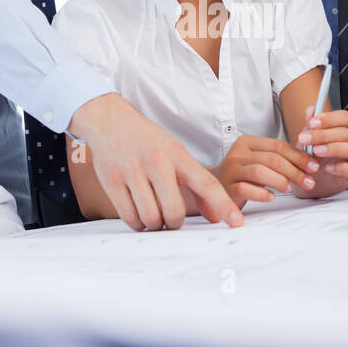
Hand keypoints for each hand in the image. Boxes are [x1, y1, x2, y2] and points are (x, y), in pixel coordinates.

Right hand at [70, 93, 241, 230]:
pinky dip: (137, 223)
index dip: (223, 205)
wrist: (110, 121)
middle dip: (175, 223)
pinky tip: (139, 216)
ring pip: (151, 217)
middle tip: (172, 220)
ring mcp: (132, 171)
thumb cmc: (148, 142)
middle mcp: (157, 162)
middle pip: (174, 211)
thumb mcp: (176, 154)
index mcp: (178, 154)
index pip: (207, 183)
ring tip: (154, 216)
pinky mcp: (112, 181)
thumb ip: (197, 184)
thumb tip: (215, 217)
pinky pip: (129, 217)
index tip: (236, 222)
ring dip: (155, 225)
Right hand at [212, 134, 320, 208]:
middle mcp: (238, 153)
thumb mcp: (259, 159)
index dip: (299, 157)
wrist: (214, 187)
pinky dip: (261, 193)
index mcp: (247, 142)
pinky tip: (271, 197)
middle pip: (272, 159)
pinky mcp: (226, 187)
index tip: (313, 167)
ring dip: (280, 181)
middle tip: (309, 182)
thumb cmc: (243, 174)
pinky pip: (246, 189)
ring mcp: (231, 170)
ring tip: (290, 189)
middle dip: (294, 171)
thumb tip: (310, 159)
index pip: (278, 146)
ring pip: (260, 171)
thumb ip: (279, 156)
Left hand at [294, 106, 347, 195]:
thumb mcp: (308, 139)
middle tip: (305, 139)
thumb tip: (311, 110)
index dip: (329, 118)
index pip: (344, 118)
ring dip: (334, 149)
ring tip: (316, 151)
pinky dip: (343, 168)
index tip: (312, 123)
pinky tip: (328, 168)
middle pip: (346, 133)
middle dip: (323, 135)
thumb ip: (310, 125)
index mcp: (344, 128)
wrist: (310, 179)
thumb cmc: (313, 156)